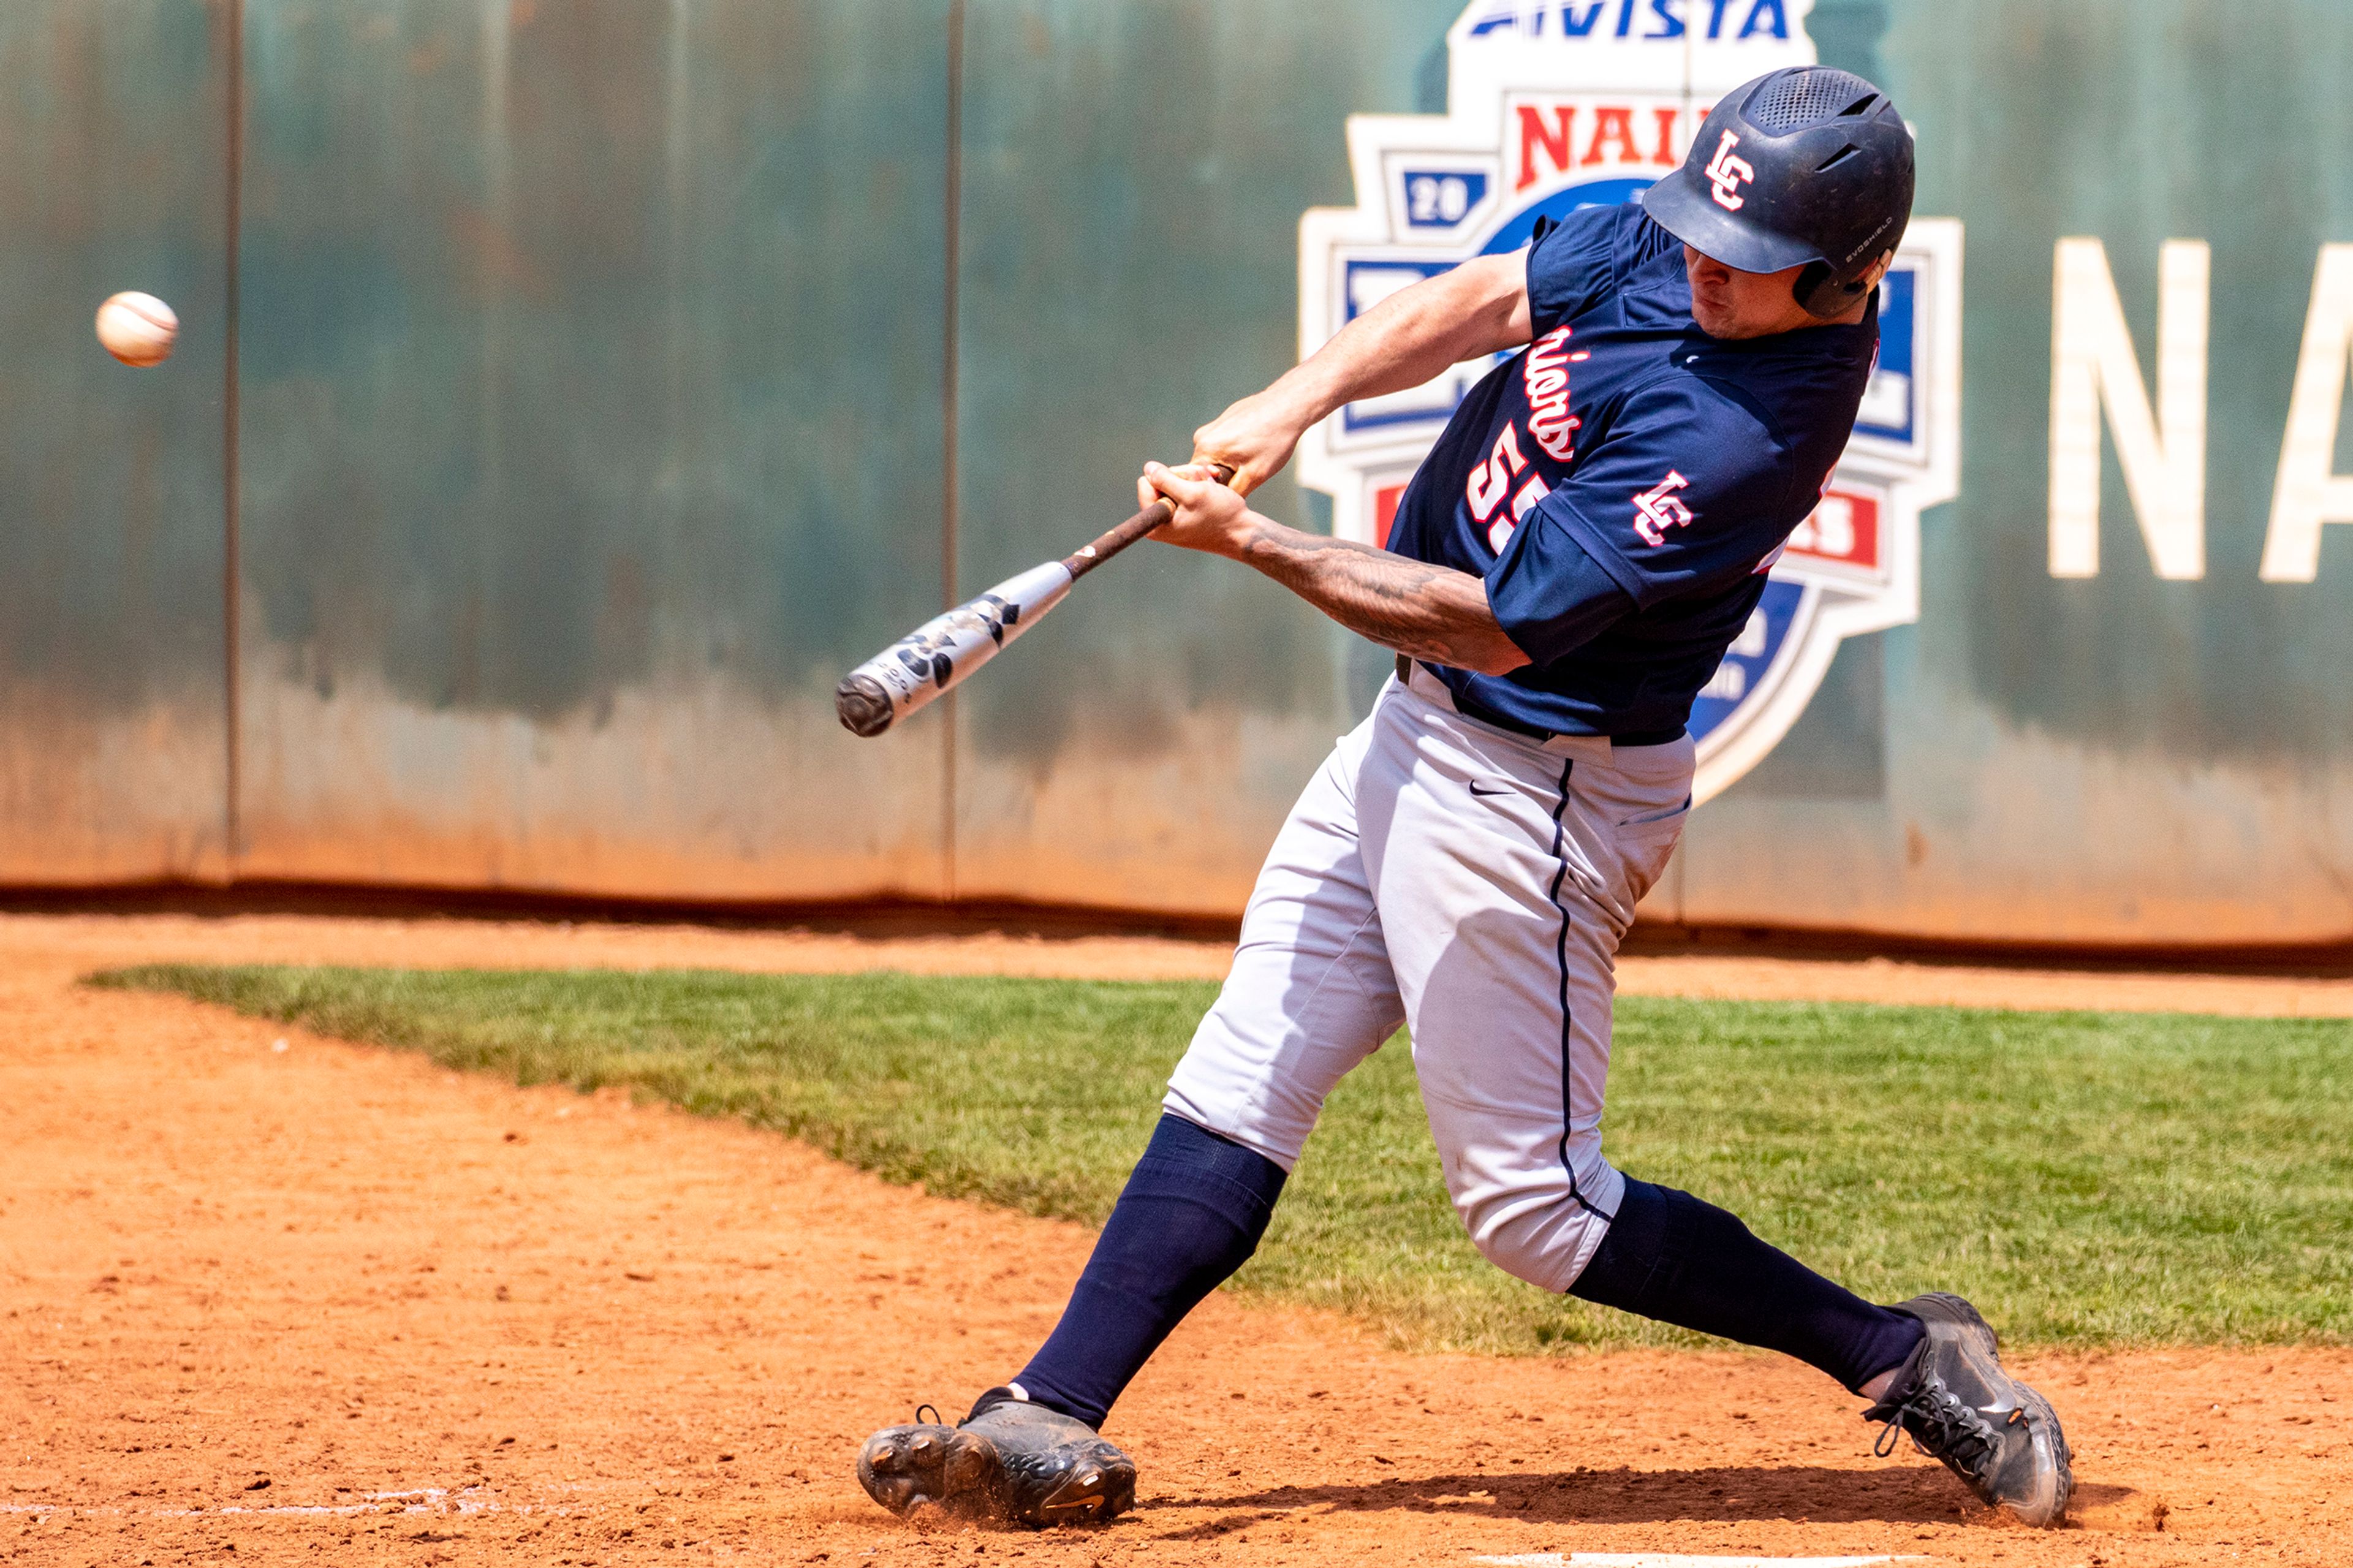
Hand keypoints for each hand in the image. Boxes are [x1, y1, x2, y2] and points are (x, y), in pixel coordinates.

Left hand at [1137, 462, 1252, 556]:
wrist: (1243, 532)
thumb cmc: (1220, 516)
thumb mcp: (1192, 494)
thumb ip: (1166, 480)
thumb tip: (1147, 468)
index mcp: (1157, 521)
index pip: (1146, 482)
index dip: (1168, 477)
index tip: (1188, 487)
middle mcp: (1161, 520)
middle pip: (1161, 480)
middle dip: (1184, 477)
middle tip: (1203, 486)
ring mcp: (1174, 515)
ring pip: (1176, 480)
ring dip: (1195, 479)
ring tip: (1210, 487)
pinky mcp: (1185, 511)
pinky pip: (1186, 488)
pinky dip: (1199, 484)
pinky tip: (1211, 487)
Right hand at [1189, 389, 1312, 496]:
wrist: (1288, 407)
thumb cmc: (1273, 440)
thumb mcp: (1255, 476)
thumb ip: (1232, 493)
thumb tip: (1220, 503)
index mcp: (1205, 448)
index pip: (1196, 480)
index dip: (1214, 489)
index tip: (1233, 488)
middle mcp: (1203, 435)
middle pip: (1205, 468)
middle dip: (1224, 475)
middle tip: (1248, 473)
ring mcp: (1214, 425)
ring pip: (1216, 456)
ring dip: (1232, 462)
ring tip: (1254, 456)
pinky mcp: (1225, 419)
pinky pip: (1224, 442)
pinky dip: (1237, 448)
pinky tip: (1256, 444)